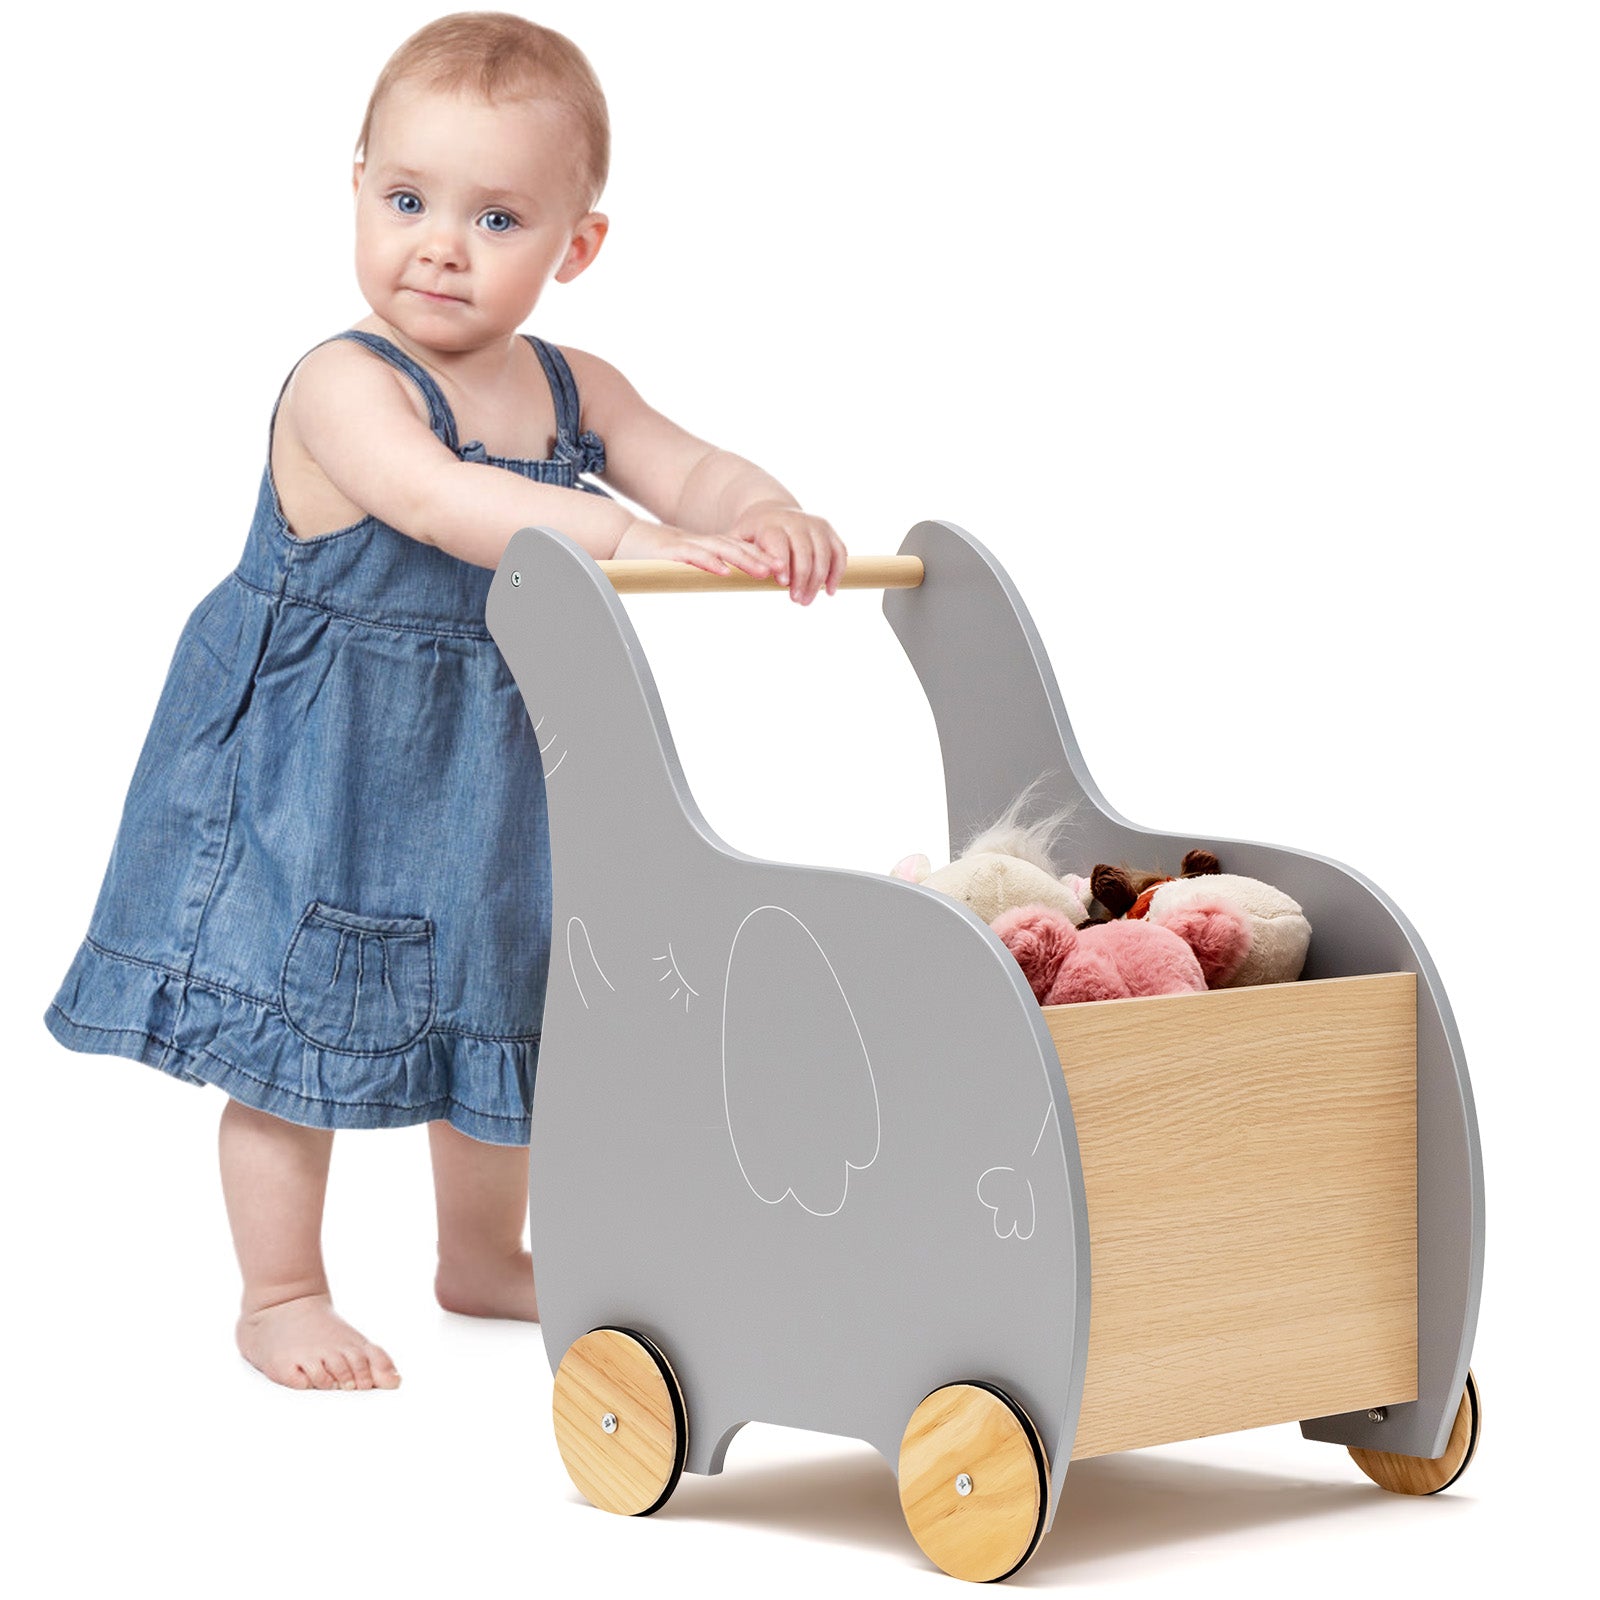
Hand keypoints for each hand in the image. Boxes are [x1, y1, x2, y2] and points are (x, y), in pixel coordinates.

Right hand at [613, 518, 778, 577]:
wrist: (619, 537)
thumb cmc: (650, 554)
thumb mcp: (681, 564)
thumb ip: (700, 572)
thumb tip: (721, 585)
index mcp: (705, 546)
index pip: (740, 550)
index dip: (762, 557)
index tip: (783, 568)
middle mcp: (700, 543)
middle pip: (738, 548)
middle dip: (763, 558)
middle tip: (785, 569)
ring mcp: (686, 545)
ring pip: (722, 550)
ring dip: (745, 561)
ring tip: (765, 571)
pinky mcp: (669, 553)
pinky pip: (693, 556)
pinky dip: (710, 563)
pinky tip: (725, 572)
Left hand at [726, 502, 846, 604]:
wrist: (770, 511)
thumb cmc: (752, 535)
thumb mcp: (737, 540)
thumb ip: (736, 556)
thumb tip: (729, 575)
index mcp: (772, 525)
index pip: (780, 543)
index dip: (783, 562)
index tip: (782, 584)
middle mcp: (796, 522)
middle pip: (804, 552)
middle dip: (802, 579)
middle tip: (796, 601)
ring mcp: (815, 525)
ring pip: (824, 554)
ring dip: (818, 581)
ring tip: (807, 601)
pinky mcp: (828, 531)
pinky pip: (840, 552)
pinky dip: (837, 572)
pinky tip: (829, 591)